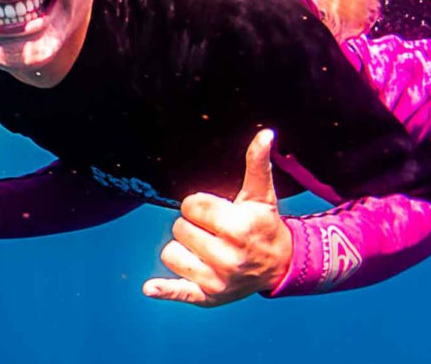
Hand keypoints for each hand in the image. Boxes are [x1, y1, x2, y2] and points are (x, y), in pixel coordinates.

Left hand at [143, 129, 292, 306]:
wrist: (280, 266)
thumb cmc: (263, 225)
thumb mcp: (260, 195)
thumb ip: (257, 164)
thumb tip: (266, 134)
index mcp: (238, 228)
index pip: (190, 206)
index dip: (200, 206)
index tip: (217, 213)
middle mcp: (228, 257)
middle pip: (178, 228)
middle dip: (194, 226)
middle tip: (216, 232)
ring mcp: (217, 279)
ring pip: (170, 252)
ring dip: (183, 248)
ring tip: (207, 250)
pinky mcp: (208, 296)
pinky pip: (179, 291)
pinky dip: (164, 290)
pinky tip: (150, 288)